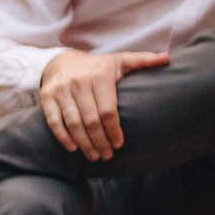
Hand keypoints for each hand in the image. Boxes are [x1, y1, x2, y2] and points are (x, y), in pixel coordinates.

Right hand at [38, 47, 171, 159]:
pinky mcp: (46, 98)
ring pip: (73, 123)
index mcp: (99, 75)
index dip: (113, 130)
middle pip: (90, 119)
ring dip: (84, 143)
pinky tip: (73, 148)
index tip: (119, 144)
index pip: (107, 110)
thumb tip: (167, 58)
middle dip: (99, 141)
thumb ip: (142, 60)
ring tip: (94, 156)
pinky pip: (54, 121)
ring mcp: (60, 91)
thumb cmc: (97, 67)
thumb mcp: (119, 60)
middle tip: (107, 156)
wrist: (62, 61)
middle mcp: (78, 82)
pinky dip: (63, 137)